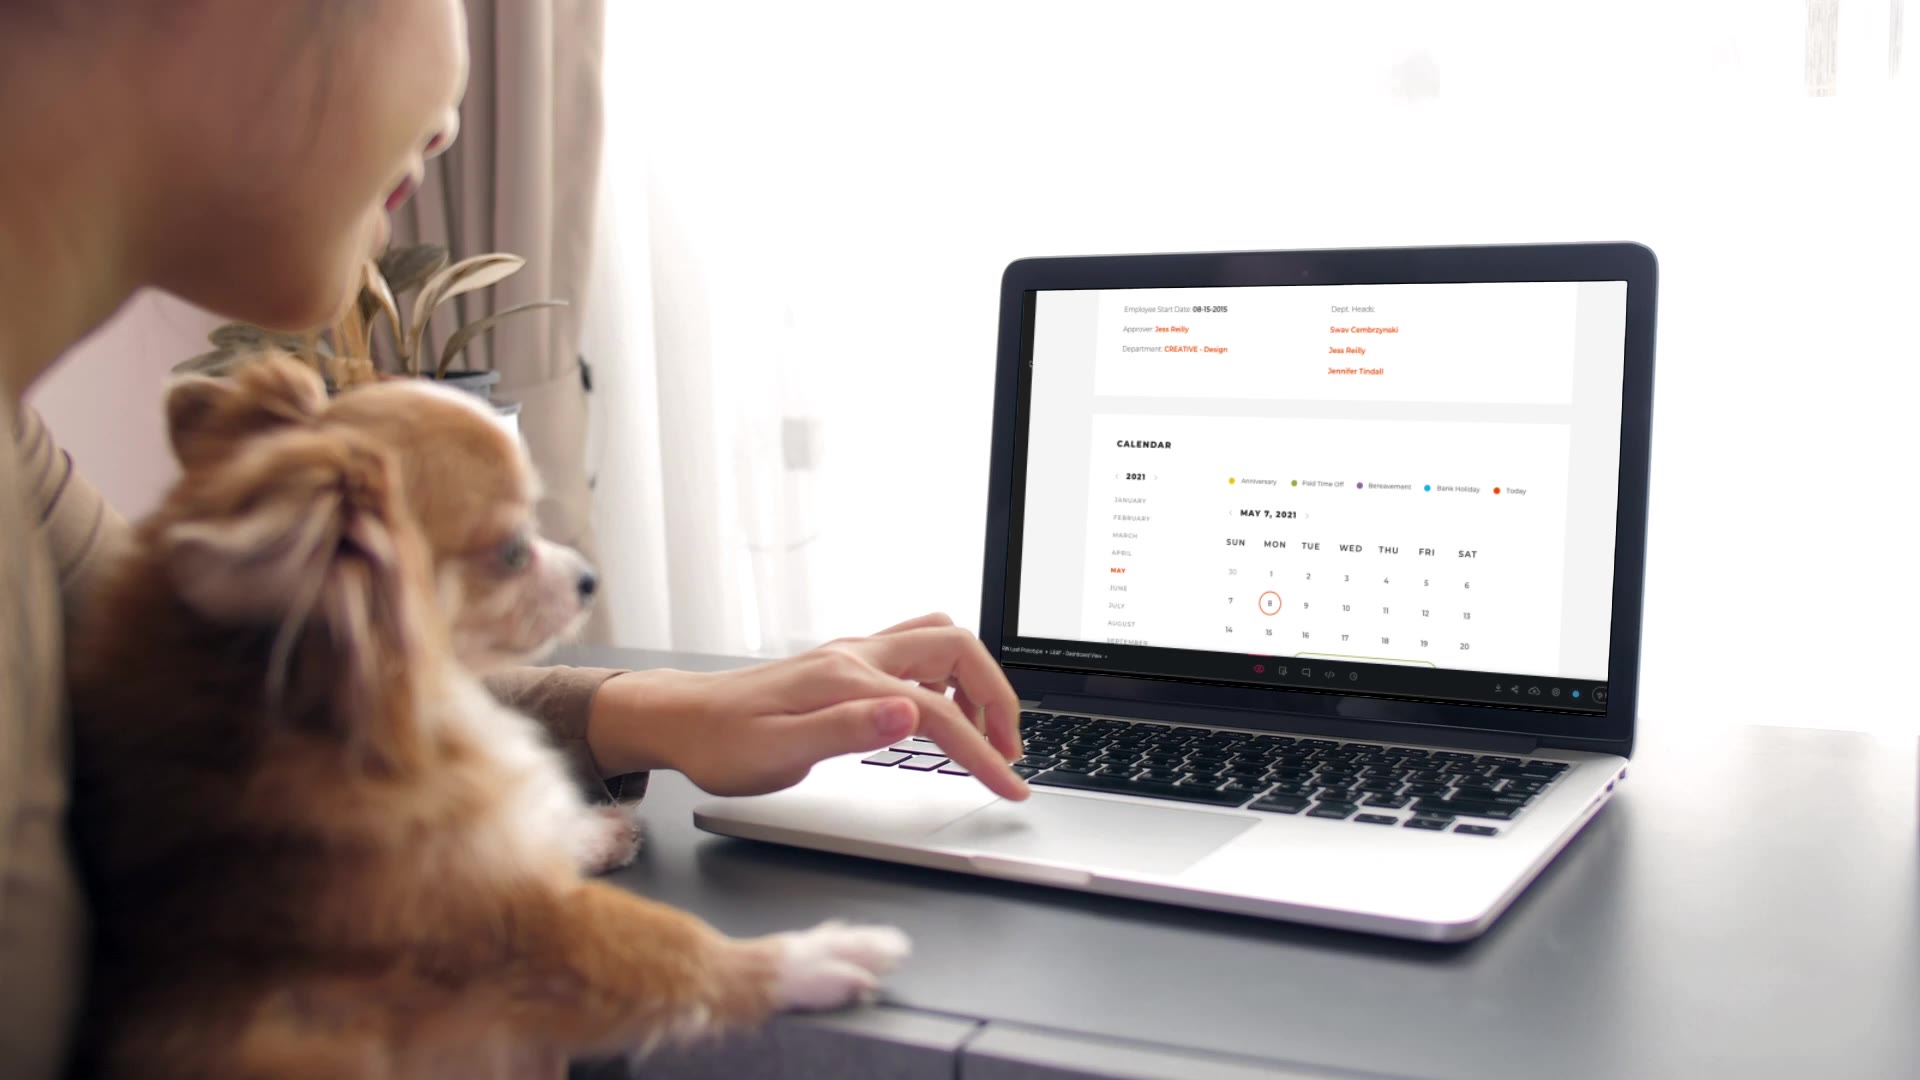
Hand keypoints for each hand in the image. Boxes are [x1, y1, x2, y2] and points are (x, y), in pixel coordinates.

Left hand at [589, 614, 1029, 800]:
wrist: (684, 720)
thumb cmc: (722, 742)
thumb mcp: (778, 751)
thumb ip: (846, 731)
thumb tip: (907, 713)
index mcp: (846, 679)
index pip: (938, 712)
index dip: (981, 751)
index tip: (1009, 786)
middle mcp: (858, 655)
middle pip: (957, 649)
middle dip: (996, 697)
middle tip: (1007, 750)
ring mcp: (856, 655)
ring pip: (942, 642)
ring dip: (976, 681)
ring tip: (984, 733)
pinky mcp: (851, 666)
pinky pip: (920, 653)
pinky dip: (950, 678)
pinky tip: (943, 713)